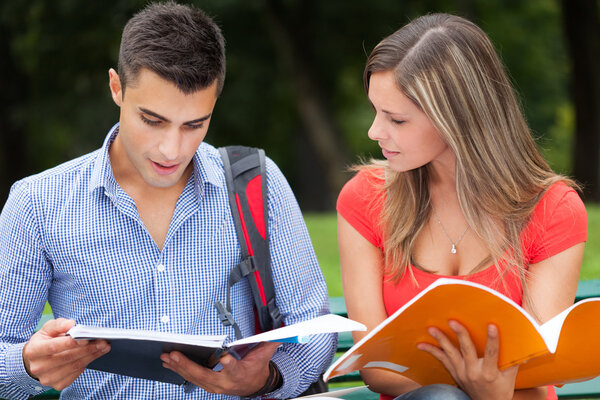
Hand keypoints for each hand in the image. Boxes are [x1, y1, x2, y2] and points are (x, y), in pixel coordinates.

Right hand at [22, 318, 109, 389]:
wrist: (36, 360)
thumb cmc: (45, 341)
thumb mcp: (48, 329)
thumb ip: (58, 324)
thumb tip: (71, 324)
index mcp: (33, 351)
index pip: (53, 347)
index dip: (71, 343)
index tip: (87, 338)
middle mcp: (38, 367)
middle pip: (67, 358)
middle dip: (87, 349)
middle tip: (103, 342)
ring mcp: (47, 378)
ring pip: (74, 367)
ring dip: (92, 356)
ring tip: (104, 347)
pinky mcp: (57, 385)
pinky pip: (76, 374)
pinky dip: (87, 363)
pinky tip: (95, 355)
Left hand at [161, 341, 279, 395]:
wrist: (254, 386)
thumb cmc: (257, 367)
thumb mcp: (265, 353)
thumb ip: (271, 341)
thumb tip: (282, 329)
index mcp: (240, 373)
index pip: (234, 369)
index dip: (229, 364)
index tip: (225, 358)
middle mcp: (225, 382)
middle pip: (205, 375)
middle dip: (187, 365)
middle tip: (173, 355)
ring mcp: (214, 386)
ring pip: (194, 378)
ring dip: (178, 367)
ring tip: (165, 357)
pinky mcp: (207, 385)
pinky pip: (191, 378)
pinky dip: (179, 369)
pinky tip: (169, 362)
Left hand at [417, 320, 517, 399]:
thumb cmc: (501, 388)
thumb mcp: (509, 376)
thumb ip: (512, 360)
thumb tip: (521, 340)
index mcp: (490, 373)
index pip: (492, 353)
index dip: (492, 339)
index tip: (491, 325)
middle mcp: (474, 372)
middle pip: (466, 350)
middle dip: (460, 335)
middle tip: (453, 321)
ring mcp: (462, 373)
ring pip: (450, 354)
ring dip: (440, 340)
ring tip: (431, 328)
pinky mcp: (454, 373)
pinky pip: (442, 360)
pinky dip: (432, 351)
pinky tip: (420, 344)